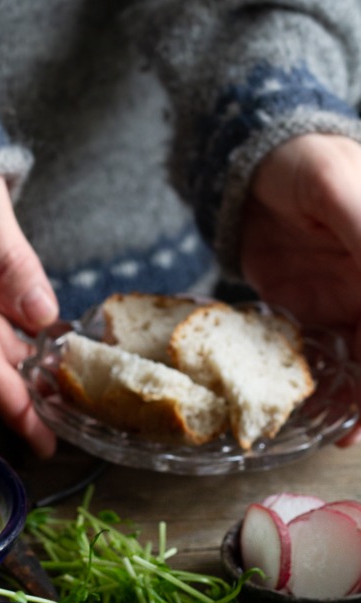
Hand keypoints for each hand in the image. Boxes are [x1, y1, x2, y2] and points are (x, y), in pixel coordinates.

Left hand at [240, 134, 360, 443]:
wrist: (253, 169)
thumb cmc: (304, 163)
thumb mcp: (333, 188)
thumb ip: (360, 230)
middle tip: (356, 432)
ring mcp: (352, 303)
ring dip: (357, 399)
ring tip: (343, 438)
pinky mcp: (316, 315)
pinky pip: (327, 359)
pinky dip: (326, 388)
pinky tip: (318, 415)